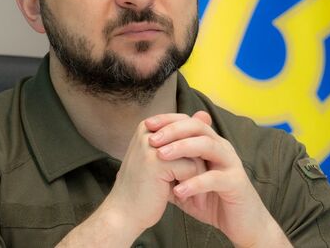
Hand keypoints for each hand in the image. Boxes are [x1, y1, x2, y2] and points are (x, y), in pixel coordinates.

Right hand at [98, 114, 207, 238]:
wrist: (124, 214)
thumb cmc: (145, 188)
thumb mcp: (166, 159)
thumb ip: (184, 138)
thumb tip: (205, 114)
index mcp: (147, 127)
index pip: (186, 127)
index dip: (193, 151)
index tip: (188, 171)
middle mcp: (148, 131)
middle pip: (192, 139)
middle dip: (198, 163)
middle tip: (198, 183)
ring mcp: (150, 145)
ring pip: (194, 154)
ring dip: (198, 176)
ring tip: (194, 194)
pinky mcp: (157, 162)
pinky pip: (191, 168)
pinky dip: (192, 185)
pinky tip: (183, 198)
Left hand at [145, 112, 290, 246]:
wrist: (241, 223)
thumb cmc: (212, 200)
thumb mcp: (186, 182)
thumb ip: (171, 169)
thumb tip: (146, 158)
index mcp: (210, 144)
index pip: (188, 122)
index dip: (168, 120)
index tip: (146, 125)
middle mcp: (221, 148)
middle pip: (198, 127)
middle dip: (173, 130)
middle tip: (152, 139)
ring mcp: (231, 163)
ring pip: (208, 145)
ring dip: (183, 148)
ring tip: (161, 156)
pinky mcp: (236, 183)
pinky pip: (215, 178)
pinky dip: (195, 183)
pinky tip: (178, 191)